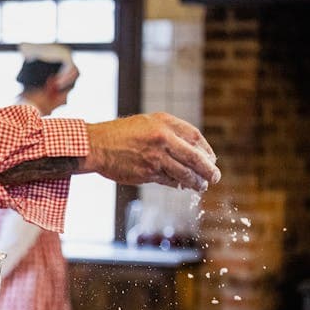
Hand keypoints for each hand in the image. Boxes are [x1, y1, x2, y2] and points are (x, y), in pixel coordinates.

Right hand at [82, 113, 220, 190]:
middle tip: (214, 178)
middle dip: (208, 170)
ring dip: (196, 182)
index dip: (207, 151)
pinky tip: (180, 185)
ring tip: (200, 186)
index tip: (211, 159)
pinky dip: (177, 184)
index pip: (195, 137)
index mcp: (164, 123)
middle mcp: (162, 139)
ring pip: (184, 173)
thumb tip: (192, 150)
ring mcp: (154, 157)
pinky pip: (169, 181)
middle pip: (195, 158)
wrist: (95, 145)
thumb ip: (168, 132)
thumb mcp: (146, 123)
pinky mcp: (146, 173)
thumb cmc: (120, 134)